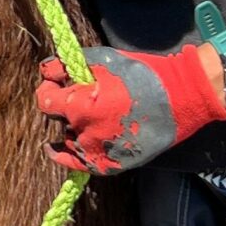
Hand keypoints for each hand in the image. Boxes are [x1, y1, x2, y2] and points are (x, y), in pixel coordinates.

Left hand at [35, 44, 225, 174]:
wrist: (181, 98)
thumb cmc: (141, 75)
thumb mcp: (101, 60)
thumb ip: (67, 65)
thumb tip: (46, 71)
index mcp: (79, 106)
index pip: (45, 101)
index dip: (48, 89)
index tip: (55, 83)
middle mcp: (84, 133)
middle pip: (59, 120)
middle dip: (64, 107)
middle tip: (82, 97)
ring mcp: (98, 152)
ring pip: (70, 140)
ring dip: (72, 128)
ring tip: (92, 116)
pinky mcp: (110, 165)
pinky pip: (81, 163)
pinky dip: (71, 155)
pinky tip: (60, 148)